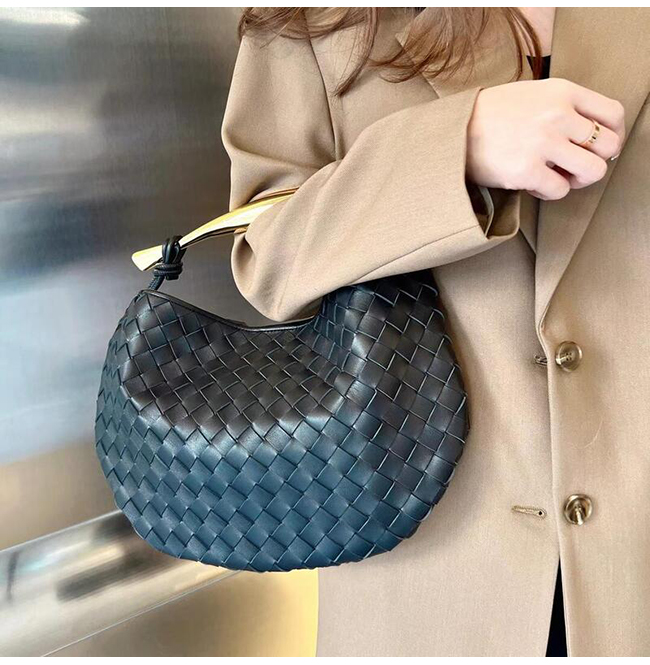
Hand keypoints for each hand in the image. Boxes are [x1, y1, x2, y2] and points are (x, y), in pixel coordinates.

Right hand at [465, 78, 624, 200]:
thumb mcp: (533, 94)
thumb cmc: (491, 115)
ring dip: (578, 179)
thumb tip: (592, 135)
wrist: (455, 131)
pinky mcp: (527, 172)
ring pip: (592, 171)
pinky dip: (550, 192)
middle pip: (608, 146)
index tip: (602, 147)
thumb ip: (564, 107)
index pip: (613, 113)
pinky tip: (534, 184)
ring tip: (559, 177)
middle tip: (577, 166)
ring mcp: (543, 144)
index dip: (613, 135)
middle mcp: (558, 116)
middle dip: (595, 160)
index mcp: (563, 92)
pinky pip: (560, 190)